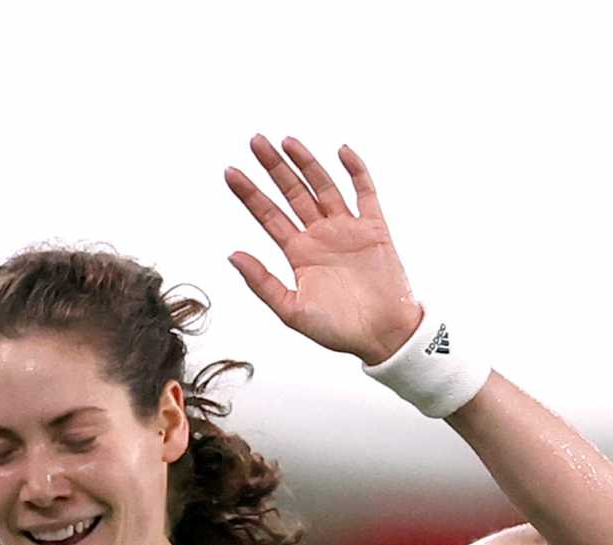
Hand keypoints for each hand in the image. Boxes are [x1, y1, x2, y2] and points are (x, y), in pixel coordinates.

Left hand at [223, 136, 423, 364]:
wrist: (382, 337)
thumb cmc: (337, 330)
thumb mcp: (291, 311)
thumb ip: (262, 282)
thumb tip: (233, 254)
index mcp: (298, 254)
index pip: (268, 215)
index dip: (249, 194)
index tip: (230, 172)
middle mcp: (320, 236)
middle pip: (292, 193)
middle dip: (273, 168)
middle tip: (255, 141)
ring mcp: (347, 229)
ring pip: (323, 186)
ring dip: (306, 163)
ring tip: (287, 141)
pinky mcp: (374, 228)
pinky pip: (365, 192)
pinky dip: (356, 171)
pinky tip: (341, 150)